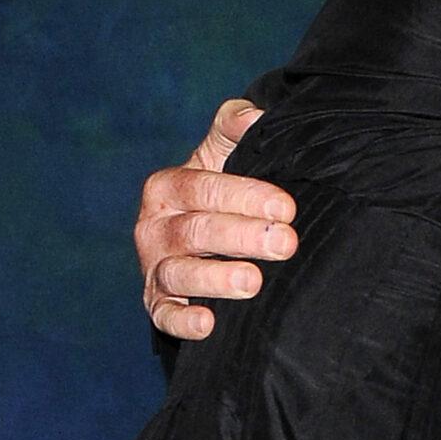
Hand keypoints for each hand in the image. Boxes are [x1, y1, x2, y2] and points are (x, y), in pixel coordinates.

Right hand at [136, 99, 297, 340]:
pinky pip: (164, 316)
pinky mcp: (158, 305)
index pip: (203, 187)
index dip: (245, 196)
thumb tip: (254, 116)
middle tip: (286, 243)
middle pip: (196, 231)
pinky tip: (208, 323)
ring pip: (180, 274)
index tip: (286, 207)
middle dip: (242, 237)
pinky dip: (182, 322)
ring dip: (216, 279)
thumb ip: (233, 127)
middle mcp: (154, 227)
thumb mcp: (221, 155)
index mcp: (167, 187)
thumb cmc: (216, 194)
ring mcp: (155, 268)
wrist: (196, 241)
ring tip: (253, 282)